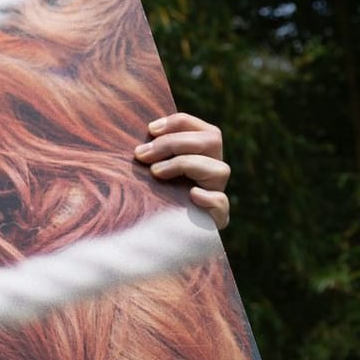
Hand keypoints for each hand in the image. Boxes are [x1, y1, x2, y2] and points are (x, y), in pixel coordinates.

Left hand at [134, 112, 229, 228]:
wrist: (155, 236)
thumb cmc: (147, 195)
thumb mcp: (148, 170)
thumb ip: (149, 153)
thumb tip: (138, 142)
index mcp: (203, 155)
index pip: (203, 129)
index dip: (178, 123)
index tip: (150, 129)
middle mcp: (214, 172)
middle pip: (212, 141)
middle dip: (174, 143)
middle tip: (142, 154)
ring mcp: (217, 194)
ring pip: (220, 170)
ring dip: (184, 164)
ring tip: (156, 172)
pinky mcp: (216, 218)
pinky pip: (221, 203)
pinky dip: (208, 198)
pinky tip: (191, 195)